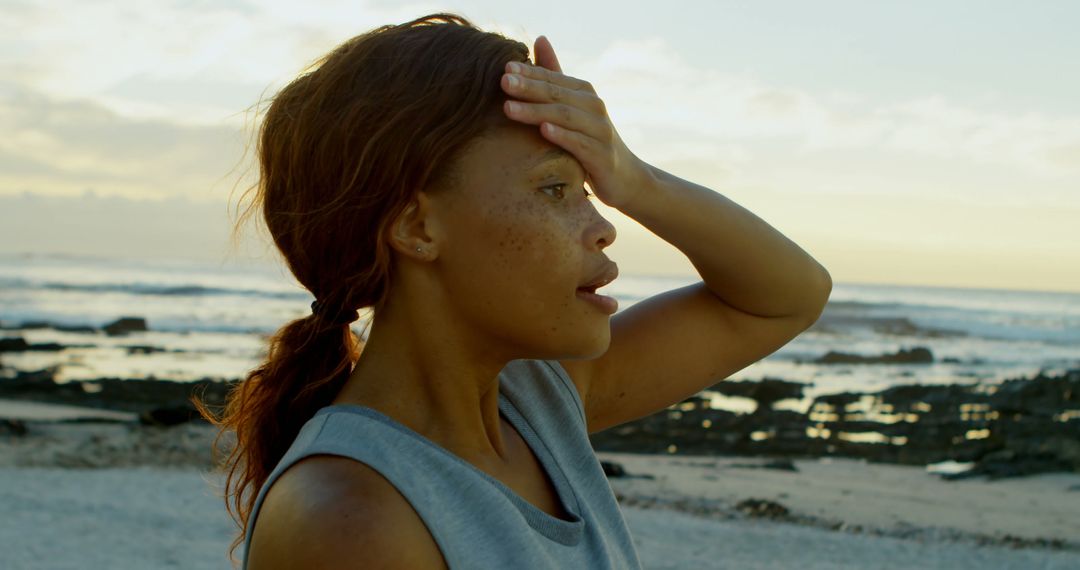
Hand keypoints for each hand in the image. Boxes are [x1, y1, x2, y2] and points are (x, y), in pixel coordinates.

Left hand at [500, 35, 651, 210]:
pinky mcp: (602, 156)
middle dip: (528, 87)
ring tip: (509, 108)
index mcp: (583, 92)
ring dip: (536, 111)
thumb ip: (554, 77)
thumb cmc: (589, 140)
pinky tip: (543, 131)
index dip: (529, 72)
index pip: (552, 78)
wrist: (623, 177)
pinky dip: (562, 136)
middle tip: (503, 82)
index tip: (504, 68)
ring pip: (565, 117)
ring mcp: (600, 130)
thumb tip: (539, 38)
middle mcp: (594, 106)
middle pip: (556, 94)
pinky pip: (580, 144)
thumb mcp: (572, 108)